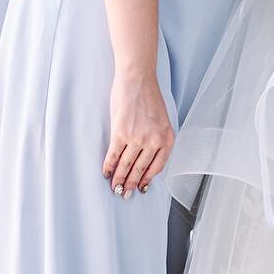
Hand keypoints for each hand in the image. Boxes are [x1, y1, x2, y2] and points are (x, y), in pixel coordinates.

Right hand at [103, 70, 174, 198]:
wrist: (137, 79)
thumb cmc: (149, 96)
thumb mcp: (162, 120)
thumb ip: (157, 138)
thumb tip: (146, 157)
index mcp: (167, 139)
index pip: (157, 167)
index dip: (146, 179)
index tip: (140, 187)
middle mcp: (154, 141)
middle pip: (141, 169)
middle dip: (130, 184)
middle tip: (124, 194)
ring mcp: (137, 138)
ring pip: (126, 165)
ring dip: (119, 179)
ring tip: (114, 188)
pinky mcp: (121, 133)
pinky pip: (114, 155)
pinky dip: (109, 166)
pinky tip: (106, 173)